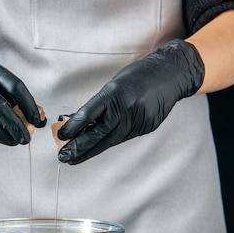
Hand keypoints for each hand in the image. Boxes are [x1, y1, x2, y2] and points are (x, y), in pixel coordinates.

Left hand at [57, 39, 204, 163]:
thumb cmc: (139, 76)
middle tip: (64, 156)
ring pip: (111, 140)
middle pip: (99, 133)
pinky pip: (123, 137)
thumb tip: (78, 121)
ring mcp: (138, 119)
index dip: (74, 127)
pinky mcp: (146, 127)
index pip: (89, 113)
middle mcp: (127, 107)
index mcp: (116, 93)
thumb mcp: (115, 84)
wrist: (171, 74)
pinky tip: (97, 147)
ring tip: (75, 157)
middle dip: (80, 147)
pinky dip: (108, 142)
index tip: (62, 136)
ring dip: (91, 150)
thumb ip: (99, 104)